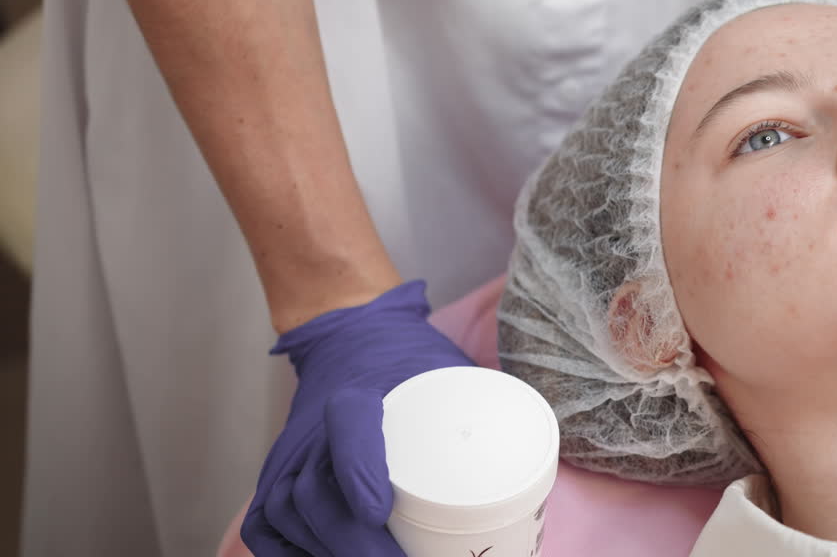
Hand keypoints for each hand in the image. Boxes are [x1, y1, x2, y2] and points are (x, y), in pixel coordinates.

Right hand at [242, 280, 474, 555]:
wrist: (352, 338)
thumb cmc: (410, 363)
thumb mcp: (449, 368)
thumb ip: (480, 406)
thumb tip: (533, 448)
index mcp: (361, 390)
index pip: (349, 423)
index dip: (357, 467)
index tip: (378, 510)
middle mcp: (315, 425)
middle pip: (317, 494)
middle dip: (358, 548)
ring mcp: (289, 455)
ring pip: (291, 516)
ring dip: (333, 554)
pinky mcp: (273, 479)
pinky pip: (266, 528)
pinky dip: (293, 555)